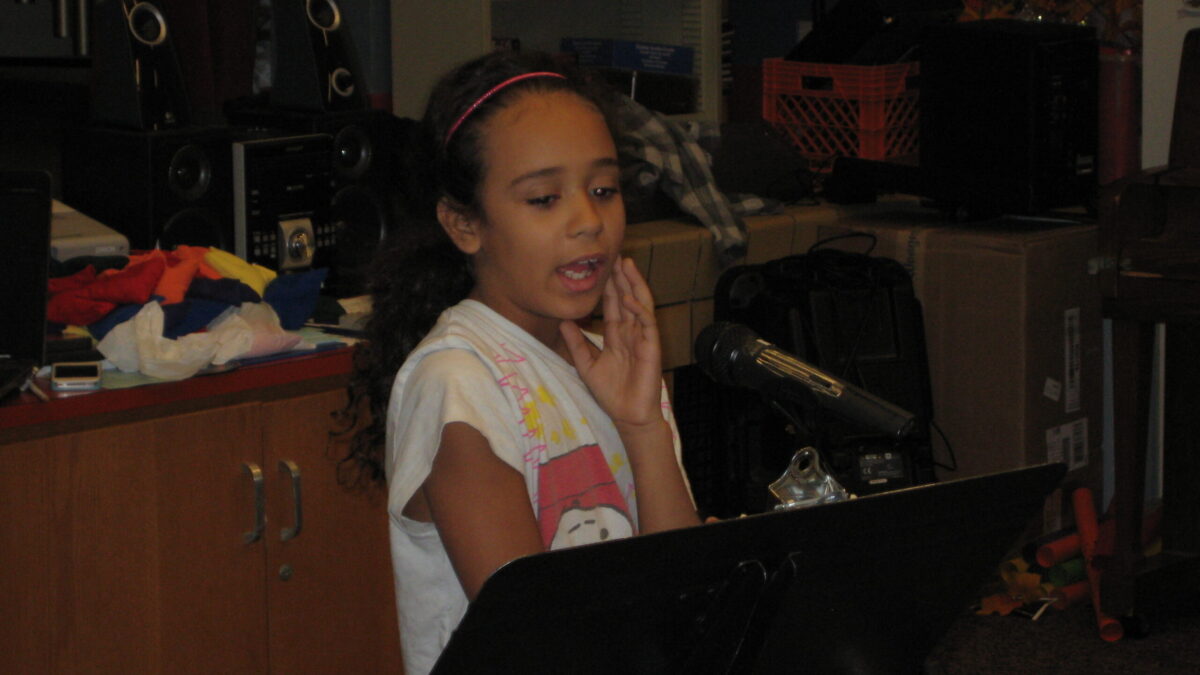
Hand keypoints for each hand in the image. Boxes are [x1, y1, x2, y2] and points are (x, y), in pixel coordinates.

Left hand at [561, 257, 663, 431]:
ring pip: (639, 304)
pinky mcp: (651, 347)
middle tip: (616, 255)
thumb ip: (576, 342)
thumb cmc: (610, 393)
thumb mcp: (586, 364)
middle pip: (627, 298)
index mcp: (616, 335)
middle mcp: (630, 332)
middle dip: (622, 277)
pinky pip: (646, 323)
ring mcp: (642, 338)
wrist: (627, 415)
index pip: (613, 304)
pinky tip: (630, 298)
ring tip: (627, 265)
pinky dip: (639, 309)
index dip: (609, 286)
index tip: (601, 267)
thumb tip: (562, 321)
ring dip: (634, 284)